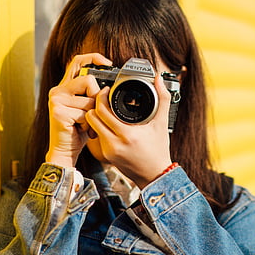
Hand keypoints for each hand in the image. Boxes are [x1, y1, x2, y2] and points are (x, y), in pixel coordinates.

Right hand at [45, 53, 111, 167]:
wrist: (65, 151)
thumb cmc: (77, 131)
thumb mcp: (86, 109)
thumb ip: (91, 94)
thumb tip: (108, 85)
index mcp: (64, 87)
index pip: (77, 61)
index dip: (93, 58)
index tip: (108, 63)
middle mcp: (58, 91)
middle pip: (88, 80)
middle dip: (97, 98)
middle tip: (92, 113)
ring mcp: (56, 101)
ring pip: (89, 99)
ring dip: (93, 115)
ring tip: (86, 125)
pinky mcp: (58, 112)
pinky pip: (85, 113)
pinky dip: (88, 125)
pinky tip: (82, 131)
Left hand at [85, 73, 172, 187]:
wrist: (155, 175)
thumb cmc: (159, 149)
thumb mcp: (162, 123)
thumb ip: (162, 98)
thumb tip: (159, 79)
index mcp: (128, 134)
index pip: (103, 110)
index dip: (102, 96)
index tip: (107, 90)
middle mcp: (115, 143)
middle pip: (92, 117)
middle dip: (95, 104)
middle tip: (103, 97)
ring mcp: (108, 150)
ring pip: (92, 126)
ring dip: (95, 116)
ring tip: (103, 109)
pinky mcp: (105, 155)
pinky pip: (96, 135)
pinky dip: (99, 127)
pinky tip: (105, 122)